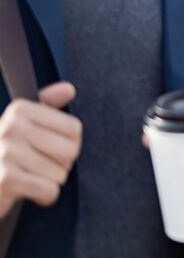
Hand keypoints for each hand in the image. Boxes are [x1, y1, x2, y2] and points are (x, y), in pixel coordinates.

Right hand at [0, 82, 81, 216]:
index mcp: (20, 109)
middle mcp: (11, 127)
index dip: (69, 143)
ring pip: (61, 173)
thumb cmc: (8, 152)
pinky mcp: (5, 179)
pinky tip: (30, 193)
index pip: (74, 128)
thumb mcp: (24, 123)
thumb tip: (69, 88)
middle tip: (41, 166)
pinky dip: (45, 196)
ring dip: (51, 181)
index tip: (49, 148)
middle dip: (62, 164)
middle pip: (70, 150)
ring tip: (31, 177)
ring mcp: (6, 152)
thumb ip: (48, 104)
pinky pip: (49, 190)